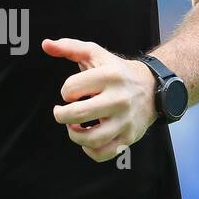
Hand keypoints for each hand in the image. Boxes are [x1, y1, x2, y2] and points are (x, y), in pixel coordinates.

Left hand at [43, 36, 157, 161]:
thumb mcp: (96, 53)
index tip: (71, 92)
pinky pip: (103, 154)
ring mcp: (125, 121)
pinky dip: (90, 151)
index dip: (65, 91)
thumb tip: (45, 44)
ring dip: (74, 135)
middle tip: (62, 112)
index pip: (71, 88)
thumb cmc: (118, 71)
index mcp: (110, 76)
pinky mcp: (128, 137)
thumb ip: (69, 47)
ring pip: (90, 139)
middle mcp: (119, 99)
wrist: (153, 88)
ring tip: (74, 126)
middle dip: (61, 115)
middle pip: (77, 114)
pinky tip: (88, 140)